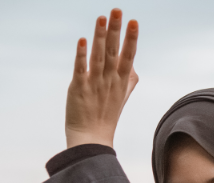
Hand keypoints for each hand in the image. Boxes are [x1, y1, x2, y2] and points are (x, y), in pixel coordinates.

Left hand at [65, 9, 138, 148]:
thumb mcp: (121, 98)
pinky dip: (81, 55)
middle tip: (118, 10)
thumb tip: (134, 69)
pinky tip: (82, 41)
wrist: (92, 138)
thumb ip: (129, 82)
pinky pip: (81, 69)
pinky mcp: (79, 89)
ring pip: (99, 57)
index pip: (128, 57)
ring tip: (102, 18)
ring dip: (101, 37)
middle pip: (115, 52)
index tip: (134, 22)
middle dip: (117, 30)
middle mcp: (110, 81)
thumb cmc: (106, 118)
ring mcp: (95, 84)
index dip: (131, 39)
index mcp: (121, 83)